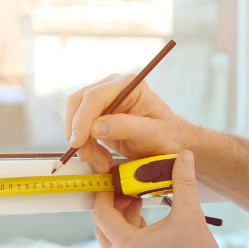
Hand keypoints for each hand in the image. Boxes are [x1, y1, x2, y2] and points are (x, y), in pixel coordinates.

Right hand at [65, 73, 189, 173]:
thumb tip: (95, 127)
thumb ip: (126, 127)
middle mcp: (112, 88)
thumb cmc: (168, 135)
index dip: (81, 120)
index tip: (78, 142)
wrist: (172, 143)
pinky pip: (82, 130)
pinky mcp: (99, 117)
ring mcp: (104, 102)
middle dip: (78, 132)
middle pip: (78, 104)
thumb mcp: (152, 133)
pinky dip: (87, 147)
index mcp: (128, 84)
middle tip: (86, 155)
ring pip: (76, 118)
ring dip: (83, 144)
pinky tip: (100, 159)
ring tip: (100, 162)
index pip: (94, 97)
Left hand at [92, 151, 229, 247]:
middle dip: (112, 206)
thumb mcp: (191, 215)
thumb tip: (184, 156)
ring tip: (140, 204)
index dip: (105, 193)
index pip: (101, 214)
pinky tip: (151, 226)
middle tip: (127, 190)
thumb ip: (184, 182)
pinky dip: (131, 235)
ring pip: (113, 241)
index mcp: (127, 245)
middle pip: (102, 228)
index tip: (114, 180)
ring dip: (122, 221)